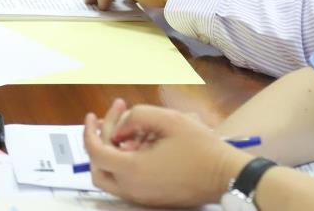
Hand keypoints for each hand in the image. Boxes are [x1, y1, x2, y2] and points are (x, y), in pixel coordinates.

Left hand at [84, 102, 249, 206]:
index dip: (89, 132)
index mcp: (133, 170)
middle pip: (98, 168)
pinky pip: (127, 181)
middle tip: (112, 117)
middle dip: (100, 139)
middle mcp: (132, 188)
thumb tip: (120, 128)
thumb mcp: (170, 119)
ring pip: (112, 176)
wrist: (224, 175)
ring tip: (131, 127)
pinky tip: (144, 142)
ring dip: (113, 150)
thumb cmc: (200, 147)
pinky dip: (126, 161)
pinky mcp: (151, 199)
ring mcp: (141, 197)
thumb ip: (138, 117)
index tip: (92, 115)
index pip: (96, 152)